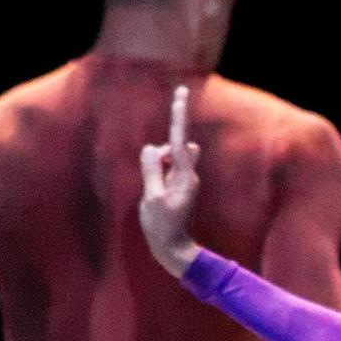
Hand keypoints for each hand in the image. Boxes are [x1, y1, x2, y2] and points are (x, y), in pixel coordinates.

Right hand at [137, 84, 201, 276]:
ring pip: (171, 158)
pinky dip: (158, 174)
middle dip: (163, 152)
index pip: (180, 138)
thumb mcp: (152, 198)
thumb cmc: (162, 226)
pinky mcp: (180, 186)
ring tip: (154, 193)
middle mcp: (189, 175)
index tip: (181, 92)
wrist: (173, 248)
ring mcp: (186, 180)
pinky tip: (155, 196)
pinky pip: (167, 169)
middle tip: (154, 181)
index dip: (179, 114)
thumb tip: (151, 147)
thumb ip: (151, 170)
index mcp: (185, 176)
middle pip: (176, 147)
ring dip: (159, 165)